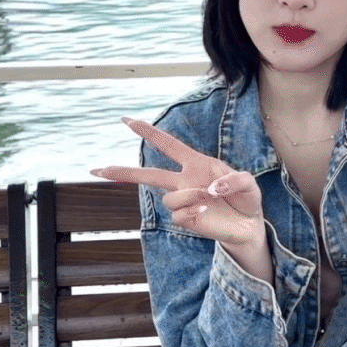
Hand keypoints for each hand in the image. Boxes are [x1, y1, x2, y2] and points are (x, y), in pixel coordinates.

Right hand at [91, 118, 265, 254]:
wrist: (249, 225)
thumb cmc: (246, 198)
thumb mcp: (248, 183)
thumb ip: (234, 180)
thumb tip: (212, 187)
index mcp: (197, 164)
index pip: (169, 145)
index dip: (149, 133)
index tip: (127, 121)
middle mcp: (185, 180)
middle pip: (148, 174)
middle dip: (122, 172)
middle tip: (97, 169)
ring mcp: (184, 201)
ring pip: (169, 196)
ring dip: (189, 195)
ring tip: (210, 198)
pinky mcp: (186, 219)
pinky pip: (178, 213)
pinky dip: (192, 210)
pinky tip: (206, 210)